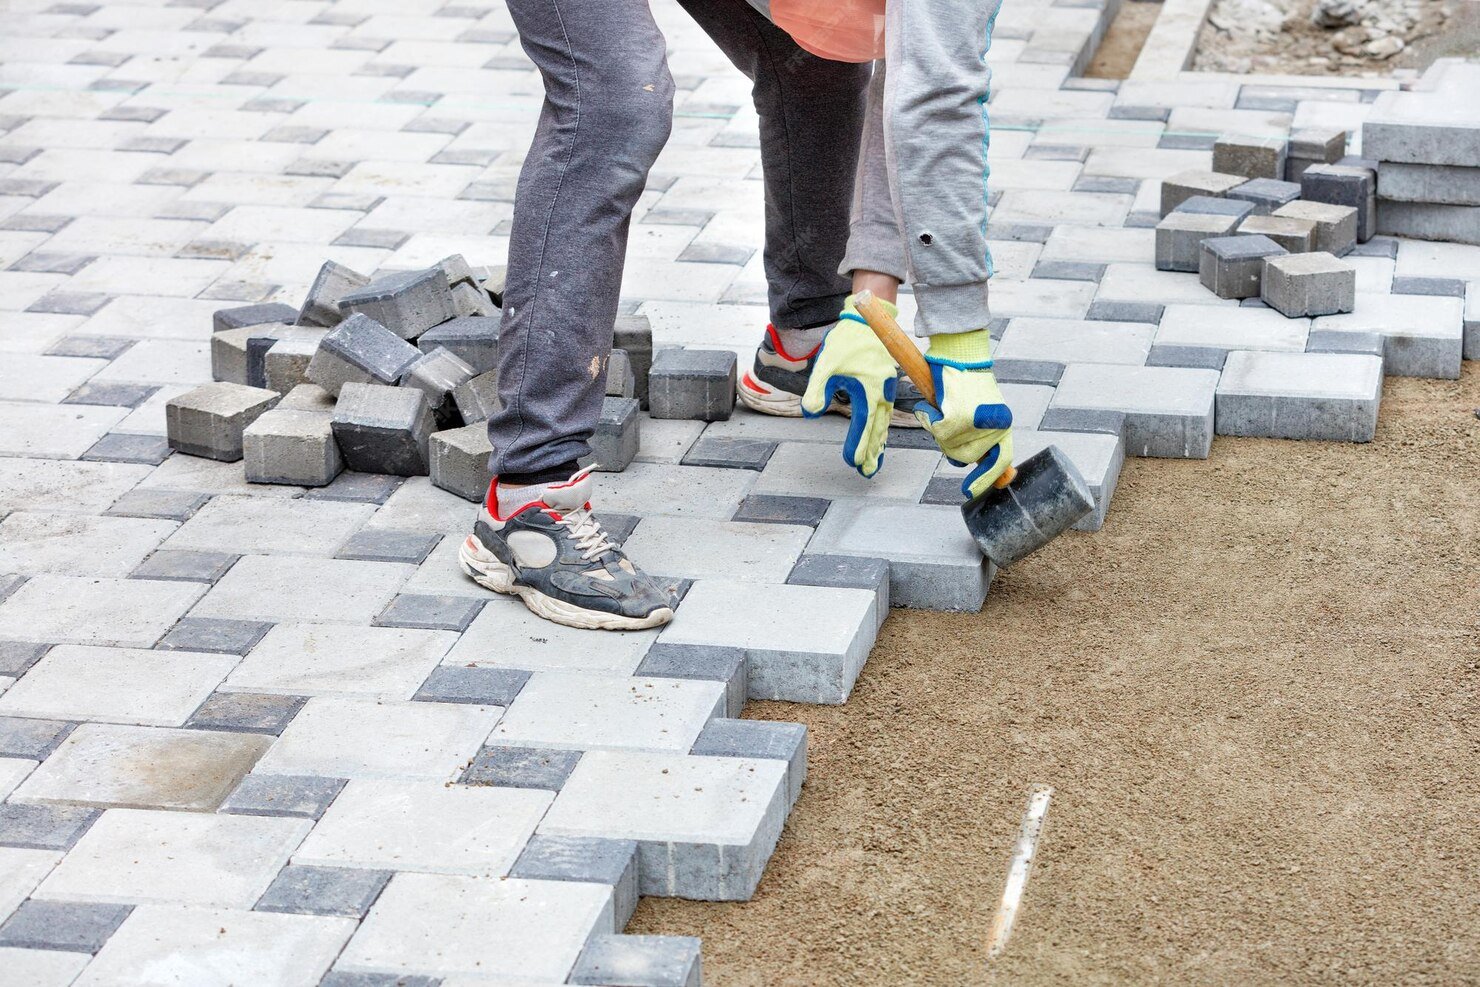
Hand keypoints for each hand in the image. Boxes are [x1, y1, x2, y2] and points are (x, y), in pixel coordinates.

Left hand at [801, 295, 899, 477]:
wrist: (867, 321)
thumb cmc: (846, 342)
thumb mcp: (826, 364)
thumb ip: (817, 390)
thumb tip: (809, 413)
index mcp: (868, 390)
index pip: (862, 424)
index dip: (857, 444)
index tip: (852, 462)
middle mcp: (881, 393)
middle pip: (877, 430)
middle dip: (872, 452)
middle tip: (867, 472)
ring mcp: (885, 390)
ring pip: (883, 423)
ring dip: (878, 444)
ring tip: (874, 462)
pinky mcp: (884, 387)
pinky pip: (885, 414)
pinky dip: (882, 429)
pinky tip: (878, 438)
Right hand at [913, 329, 1013, 498]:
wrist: (959, 351)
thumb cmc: (966, 379)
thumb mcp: (982, 410)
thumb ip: (980, 435)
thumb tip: (970, 464)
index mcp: (1004, 424)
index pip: (1002, 461)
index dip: (987, 479)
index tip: (971, 491)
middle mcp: (997, 426)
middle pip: (968, 459)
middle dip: (953, 448)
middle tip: (945, 426)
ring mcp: (978, 424)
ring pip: (950, 448)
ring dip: (939, 432)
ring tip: (942, 408)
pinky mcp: (959, 418)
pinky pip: (938, 433)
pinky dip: (929, 420)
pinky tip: (933, 404)